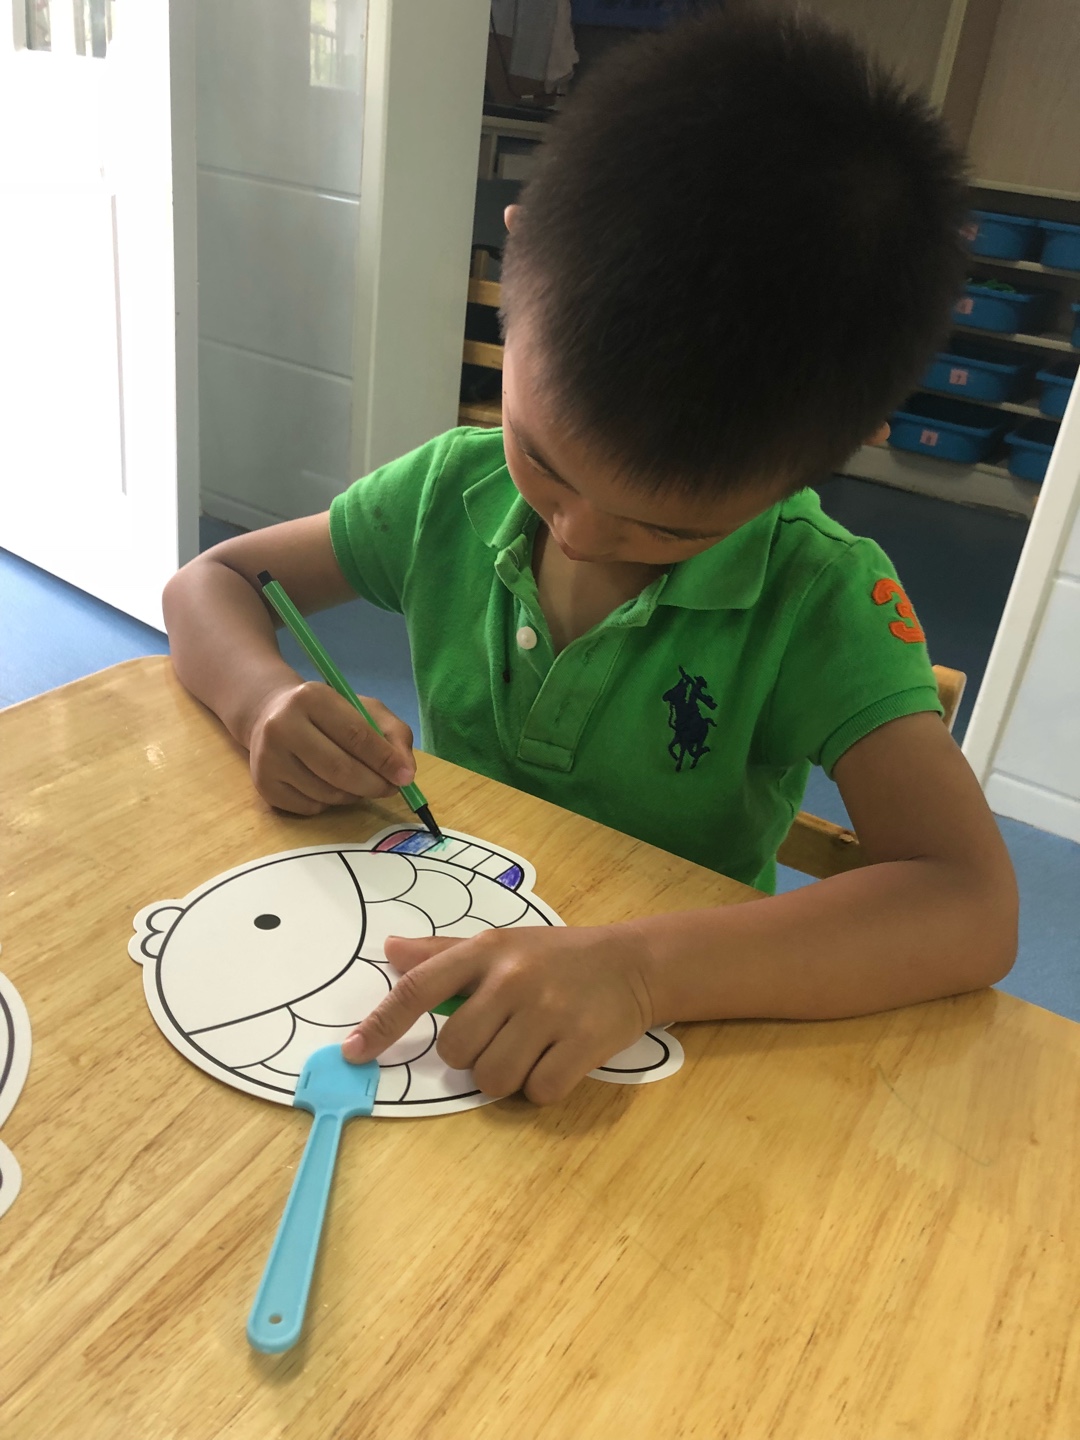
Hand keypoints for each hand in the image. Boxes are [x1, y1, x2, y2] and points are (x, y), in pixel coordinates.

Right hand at [247, 681, 415, 814]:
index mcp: (311, 698)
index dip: (384, 760)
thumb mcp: (364, 710)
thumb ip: (394, 735)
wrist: (270, 716)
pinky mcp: (264, 785)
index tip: (405, 777)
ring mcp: (268, 758)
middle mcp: (282, 726)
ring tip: (358, 782)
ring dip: (353, 795)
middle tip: (390, 789)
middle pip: (339, 769)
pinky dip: (330, 804)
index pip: (355, 735)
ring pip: (327, 793)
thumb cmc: (328, 715)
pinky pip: (311, 807)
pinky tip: (329, 785)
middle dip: (374, 784)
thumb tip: (405, 774)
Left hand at [342, 925, 657, 1105]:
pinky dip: (544, 1086)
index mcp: (486, 951)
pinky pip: (538, 1092)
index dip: (381, 1023)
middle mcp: (513, 978)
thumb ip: (443, 953)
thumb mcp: (501, 943)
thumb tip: (388, 950)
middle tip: (505, 1035)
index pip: (418, 988)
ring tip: (533, 1047)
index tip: (352, 1052)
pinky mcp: (583, 1042)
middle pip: (456, 1052)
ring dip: (507, 1076)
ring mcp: (549, 1010)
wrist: (633, 962)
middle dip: (473, 1056)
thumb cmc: (556, 956)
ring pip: (493, 1078)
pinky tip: (559, 1058)